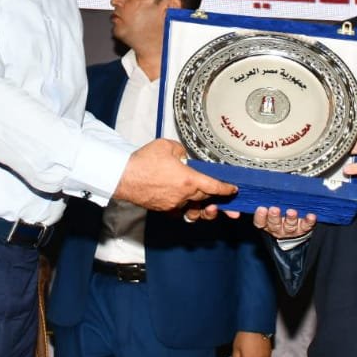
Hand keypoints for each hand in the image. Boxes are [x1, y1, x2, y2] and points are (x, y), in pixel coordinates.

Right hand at [113, 138, 235, 210]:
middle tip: (222, 198)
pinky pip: (179, 211)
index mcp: (188, 180)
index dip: (226, 189)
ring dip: (202, 208)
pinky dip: (184, 208)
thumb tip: (184, 157)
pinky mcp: (163, 209)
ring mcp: (173, 204)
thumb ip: (181, 151)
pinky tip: (186, 204)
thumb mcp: (167, 146)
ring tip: (208, 207)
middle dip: (215, 198)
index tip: (233, 190)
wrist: (123, 176)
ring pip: (193, 208)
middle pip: (205, 198)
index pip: (214, 187)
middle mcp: (183, 195)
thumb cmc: (143, 161)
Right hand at [252, 206, 315, 239]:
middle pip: (274, 224)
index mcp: (267, 223)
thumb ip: (268, 200)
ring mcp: (290, 229)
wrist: (294, 232)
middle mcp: (278, 228)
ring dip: (291, 218)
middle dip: (274, 217)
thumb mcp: (270, 210)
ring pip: (290, 225)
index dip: (260, 216)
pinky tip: (310, 216)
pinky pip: (306, 226)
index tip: (261, 209)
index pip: (260, 222)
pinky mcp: (303, 229)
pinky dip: (308, 221)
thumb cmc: (280, 215)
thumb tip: (267, 186)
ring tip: (291, 212)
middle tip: (274, 209)